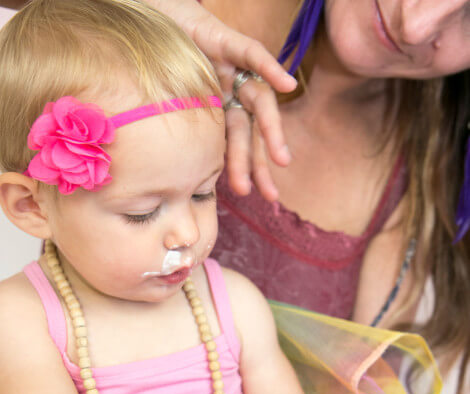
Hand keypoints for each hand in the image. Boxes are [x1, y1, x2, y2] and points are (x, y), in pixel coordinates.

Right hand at [147, 0, 295, 199]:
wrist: (139, 20)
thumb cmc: (147, 67)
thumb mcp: (160, 111)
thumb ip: (177, 138)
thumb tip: (172, 178)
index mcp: (215, 110)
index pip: (235, 142)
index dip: (247, 168)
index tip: (255, 196)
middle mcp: (227, 92)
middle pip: (249, 129)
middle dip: (258, 162)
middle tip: (270, 194)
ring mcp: (229, 67)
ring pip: (259, 100)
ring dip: (271, 130)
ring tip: (281, 160)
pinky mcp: (225, 40)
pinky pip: (251, 53)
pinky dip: (269, 67)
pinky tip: (286, 84)